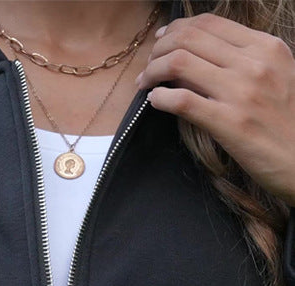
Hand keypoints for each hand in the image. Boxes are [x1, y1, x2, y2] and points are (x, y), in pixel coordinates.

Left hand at [136, 13, 294, 206]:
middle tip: (147, 66)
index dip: (176, 29)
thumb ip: (241, 61)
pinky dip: (160, 98)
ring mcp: (241, 92)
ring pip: (179, 63)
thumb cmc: (286, 120)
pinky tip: (155, 101)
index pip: (209, 24)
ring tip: (145, 83)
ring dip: (152, 71)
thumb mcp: (275, 76)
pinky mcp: (229, 122)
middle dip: (158, 50)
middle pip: (189, 39)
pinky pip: (182, 101)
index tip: (160, 41)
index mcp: (265, 47)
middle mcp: (254, 64)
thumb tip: (196, 57)